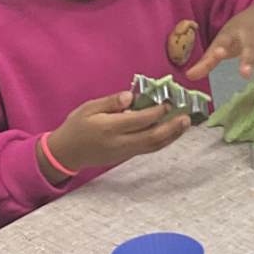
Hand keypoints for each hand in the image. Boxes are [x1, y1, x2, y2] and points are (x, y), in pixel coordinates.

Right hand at [41, 92, 189, 182]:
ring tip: (185, 124)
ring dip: (171, 135)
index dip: (156, 112)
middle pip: (151, 137)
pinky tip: (171, 132)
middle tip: (186, 117)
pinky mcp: (126, 157)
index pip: (139, 120)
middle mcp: (120, 142)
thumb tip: (131, 96)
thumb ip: (111, 102)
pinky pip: (148, 149)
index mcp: (109, 128)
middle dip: (171, 127)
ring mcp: (124, 152)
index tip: (168, 102)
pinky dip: (162, 141)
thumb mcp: (88, 108)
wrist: (67, 153)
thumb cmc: (77, 126)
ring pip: (153, 146)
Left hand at [186, 0, 253, 91]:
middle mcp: (251, 39)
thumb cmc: (239, 32)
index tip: (217, 54)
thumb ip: (207, 60)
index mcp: (234, 33)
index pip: (225, 39)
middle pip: (250, 50)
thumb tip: (189, 77)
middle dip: (248, 61)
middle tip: (244, 74)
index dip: (220, 48)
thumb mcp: (222, 39)